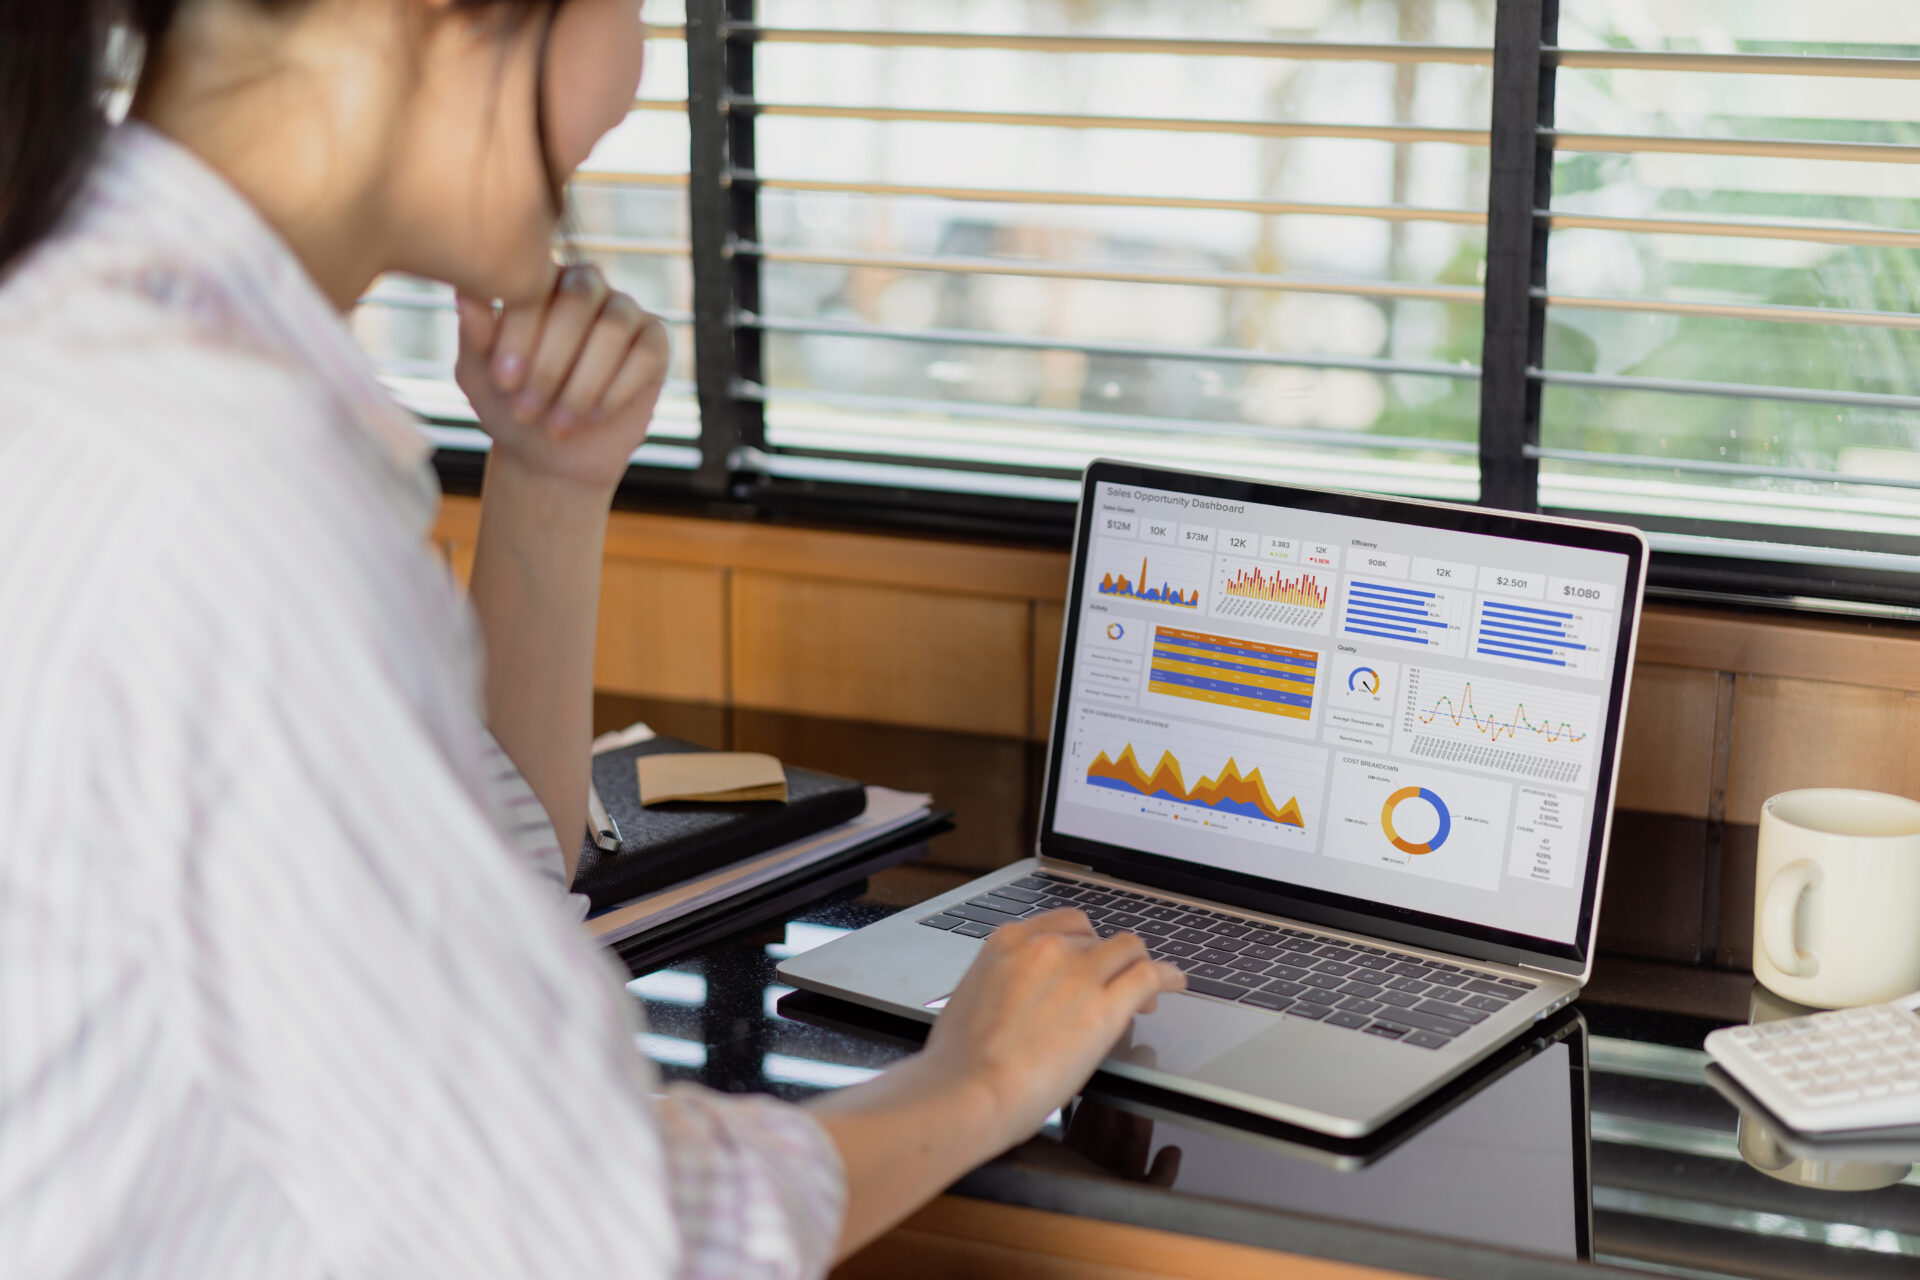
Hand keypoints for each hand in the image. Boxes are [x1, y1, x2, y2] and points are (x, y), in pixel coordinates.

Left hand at [454, 262, 669, 493]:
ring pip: (613, 327)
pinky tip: (593, 416)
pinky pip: (645, 353)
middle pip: (578, 298)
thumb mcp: (481, 375)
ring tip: (558, 425)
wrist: (551, 456)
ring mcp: (623, 310)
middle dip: (551, 361)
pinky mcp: (654, 341)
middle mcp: (584, 285)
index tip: (504, 383)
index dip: (520, 332)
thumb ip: (476, 334)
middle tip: (528, 409)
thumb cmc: (510, 406)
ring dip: (583, 382)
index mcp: (538, 280)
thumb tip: (465, 295)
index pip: (534, 285)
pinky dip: (617, 389)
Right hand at [920, 910, 1185, 1150]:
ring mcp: (1079, 973)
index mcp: (1009, 943)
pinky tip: (1176, 983)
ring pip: (1128, 950)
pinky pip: (1149, 976)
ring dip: (1140, 965)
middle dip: (1110, 960)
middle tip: (1117, 984)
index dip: (1084, 943)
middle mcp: (1047, 948)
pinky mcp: (1105, 1007)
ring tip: (1152, 987)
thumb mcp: (973, 1001)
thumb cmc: (960, 1062)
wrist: (968, 1089)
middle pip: (1097, 939)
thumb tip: (1018, 1003)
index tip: (1090, 960)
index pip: (1064, 925)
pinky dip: (1168, 976)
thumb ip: (1004, 988)